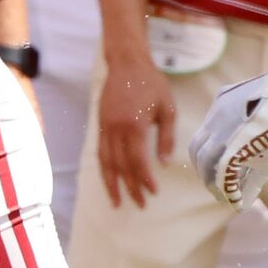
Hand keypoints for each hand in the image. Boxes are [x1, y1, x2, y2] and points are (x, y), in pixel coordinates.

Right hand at [96, 48, 176, 207]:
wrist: (126, 63)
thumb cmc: (152, 83)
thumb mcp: (167, 108)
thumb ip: (166, 136)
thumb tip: (163, 163)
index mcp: (134, 125)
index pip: (138, 160)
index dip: (145, 179)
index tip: (153, 192)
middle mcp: (116, 129)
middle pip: (121, 165)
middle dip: (130, 187)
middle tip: (140, 204)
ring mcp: (105, 127)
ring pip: (106, 162)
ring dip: (112, 184)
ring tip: (117, 202)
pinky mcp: (100, 124)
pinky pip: (100, 152)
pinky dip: (104, 169)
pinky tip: (109, 180)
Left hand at [187, 53, 267, 208]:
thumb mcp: (265, 104)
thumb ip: (257, 120)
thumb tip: (263, 141)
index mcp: (223, 102)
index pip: (205, 133)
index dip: (208, 154)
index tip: (218, 167)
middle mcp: (217, 114)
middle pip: (197, 148)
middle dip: (204, 170)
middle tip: (216, 185)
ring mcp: (223, 127)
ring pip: (205, 161)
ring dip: (213, 181)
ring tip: (223, 195)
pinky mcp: (235, 142)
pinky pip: (222, 169)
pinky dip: (226, 187)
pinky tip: (235, 199)